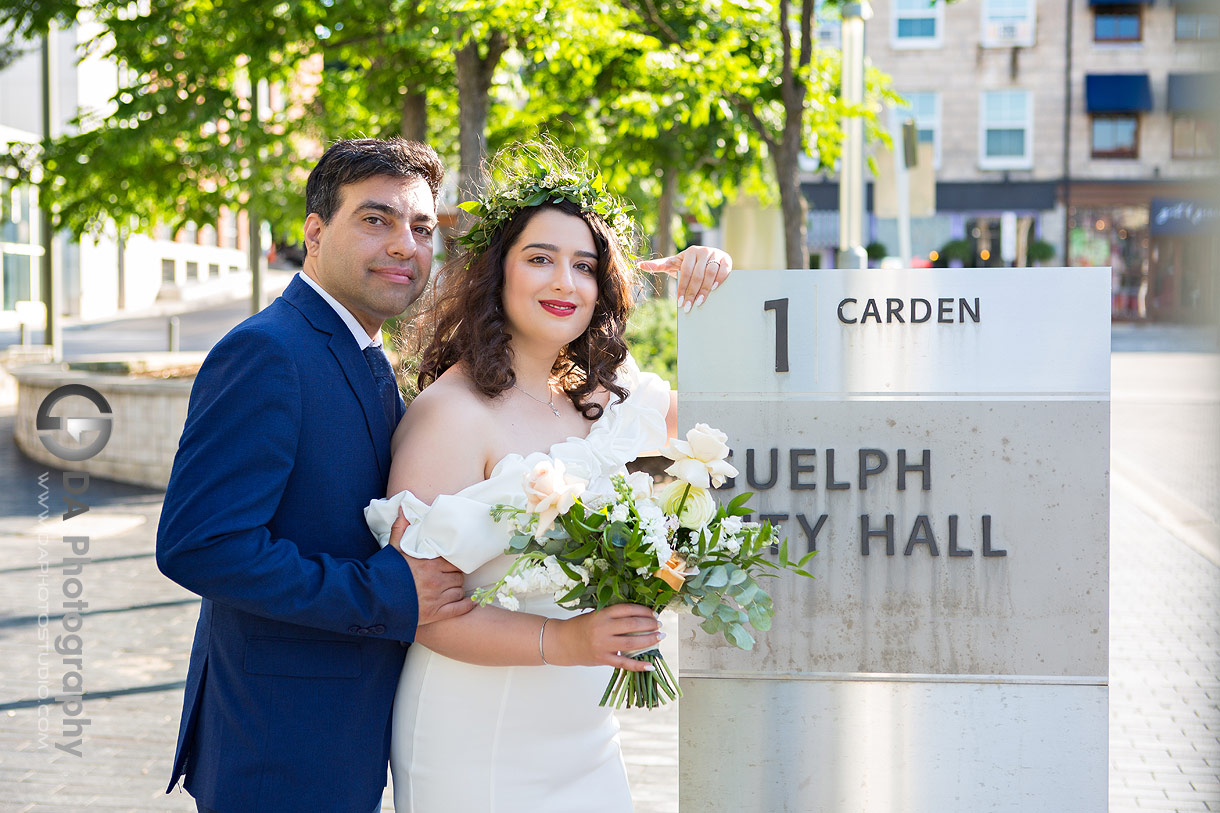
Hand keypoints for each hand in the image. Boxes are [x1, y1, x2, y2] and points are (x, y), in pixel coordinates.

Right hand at [389, 509, 472, 625]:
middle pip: (458, 577)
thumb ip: (401, 528)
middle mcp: (436, 580)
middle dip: (455, 577)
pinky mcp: (435, 613)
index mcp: (430, 563)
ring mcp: (437, 598)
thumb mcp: (393, 548)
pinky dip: (466, 606)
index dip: (453, 564)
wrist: (373, 599)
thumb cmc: (384, 573)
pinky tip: (469, 603)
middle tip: (449, 578)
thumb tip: (403, 508)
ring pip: (459, 591)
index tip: (450, 565)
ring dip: (456, 590)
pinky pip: (459, 609)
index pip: (454, 562)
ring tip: (451, 590)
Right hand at [547, 604, 661, 671]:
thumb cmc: (580, 627)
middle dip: (650, 625)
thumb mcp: (596, 615)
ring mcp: (603, 645)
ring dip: (649, 640)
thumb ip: (614, 616)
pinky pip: (624, 663)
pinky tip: (650, 665)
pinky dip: (638, 665)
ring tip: (659, 637)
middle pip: (633, 625)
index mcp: (602, 614)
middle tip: (659, 625)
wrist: (561, 642)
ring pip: (632, 643)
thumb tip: (640, 617)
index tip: (654, 613)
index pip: (628, 609)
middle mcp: (603, 628)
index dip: (644, 611)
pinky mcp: (603, 659)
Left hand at [639, 246, 732, 312]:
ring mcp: (716, 254)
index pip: (685, 272)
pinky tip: (714, 290)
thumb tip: (639, 265)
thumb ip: (659, 265)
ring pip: (710, 274)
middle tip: (688, 307)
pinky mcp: (727, 259)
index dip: (682, 289)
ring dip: (705, 290)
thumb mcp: (675, 263)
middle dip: (692, 293)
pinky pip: (724, 271)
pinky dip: (720, 280)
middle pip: (697, 275)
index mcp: (690, 252)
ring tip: (700, 303)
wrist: (710, 257)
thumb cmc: (689, 263)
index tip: (680, 303)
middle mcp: (703, 251)